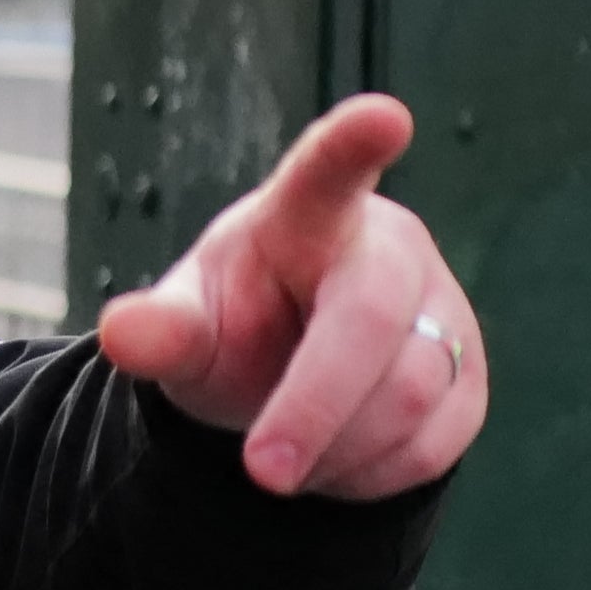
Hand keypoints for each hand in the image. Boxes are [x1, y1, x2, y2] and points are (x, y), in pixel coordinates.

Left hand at [92, 96, 484, 502]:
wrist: (291, 375)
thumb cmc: (237, 326)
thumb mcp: (189, 327)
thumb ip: (161, 330)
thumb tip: (121, 333)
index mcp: (307, 215)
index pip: (326, 172)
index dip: (352, 145)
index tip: (383, 115)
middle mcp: (389, 248)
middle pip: (368, 321)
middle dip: (313, 407)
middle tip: (261, 473)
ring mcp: (442, 310)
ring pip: (405, 398)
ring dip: (332, 449)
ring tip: (286, 452)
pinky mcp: (469, 377)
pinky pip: (430, 446)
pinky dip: (368, 475)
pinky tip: (334, 459)